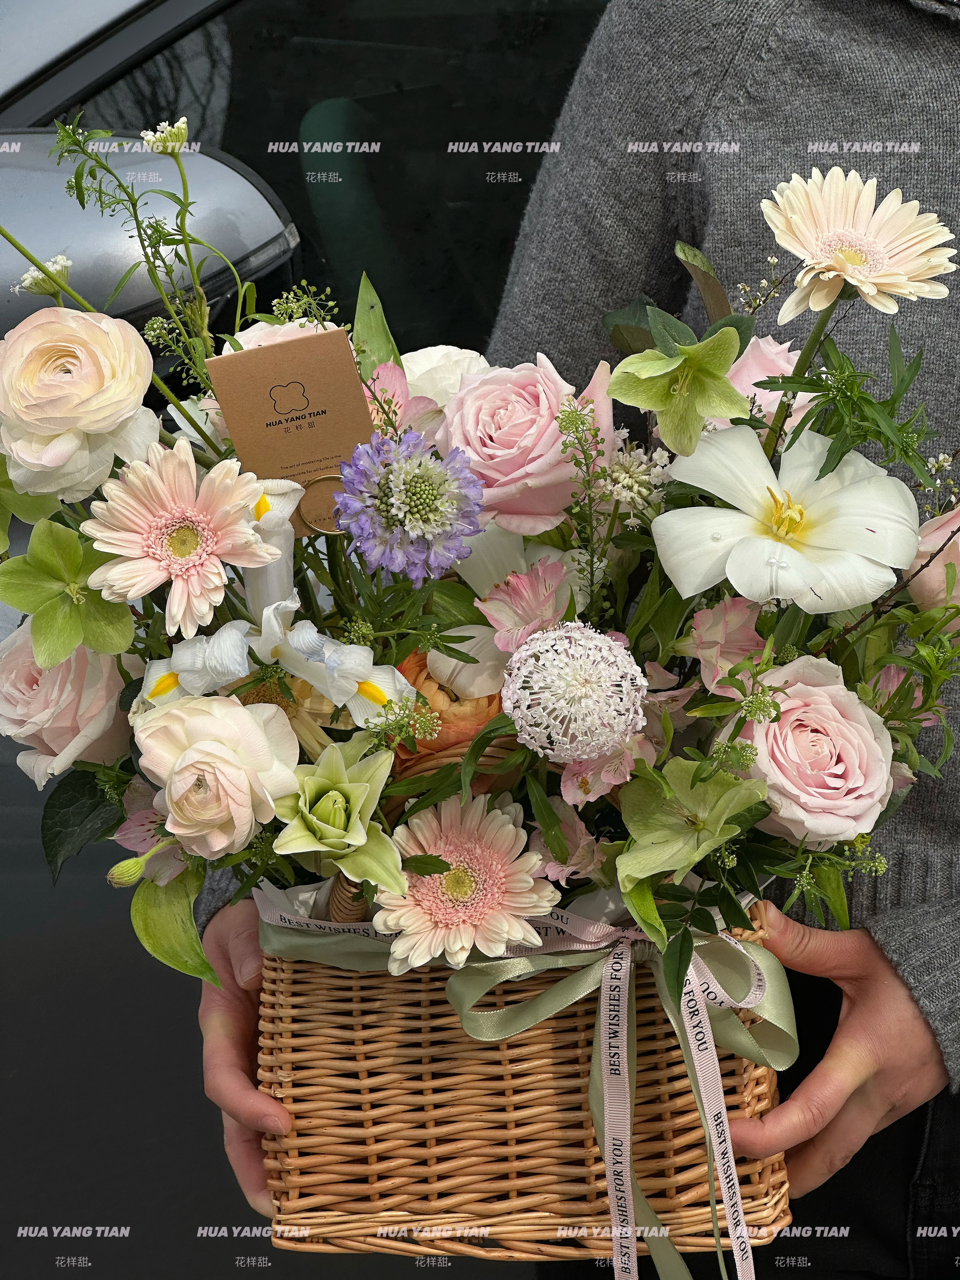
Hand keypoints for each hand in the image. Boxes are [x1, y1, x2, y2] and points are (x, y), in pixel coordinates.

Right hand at [199, 900, 290, 1215]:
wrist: (264, 916)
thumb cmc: (246, 922)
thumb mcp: (239, 925)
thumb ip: (243, 945)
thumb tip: (257, 973)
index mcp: (222, 1025)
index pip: (223, 1078)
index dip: (245, 1106)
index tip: (280, 1123)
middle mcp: (243, 1051)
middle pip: (238, 1119)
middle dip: (253, 1165)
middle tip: (278, 1205)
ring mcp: (269, 1057)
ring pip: (266, 1119)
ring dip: (282, 1162)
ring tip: (307, 1202)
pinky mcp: (299, 1055)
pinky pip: (302, 1095)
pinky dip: (313, 1128)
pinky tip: (337, 1153)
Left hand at [728, 901, 946, 1196]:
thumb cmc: (915, 972)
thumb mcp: (858, 953)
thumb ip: (804, 942)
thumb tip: (756, 919)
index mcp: (863, 1056)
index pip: (814, 1109)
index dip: (769, 1133)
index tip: (731, 1135)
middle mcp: (878, 1090)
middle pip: (830, 1154)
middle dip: (785, 1178)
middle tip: (741, 1185)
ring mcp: (892, 1102)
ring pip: (846, 1149)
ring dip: (805, 1165)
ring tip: (762, 1171)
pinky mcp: (898, 1102)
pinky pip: (858, 1133)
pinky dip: (826, 1144)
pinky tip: (801, 1140)